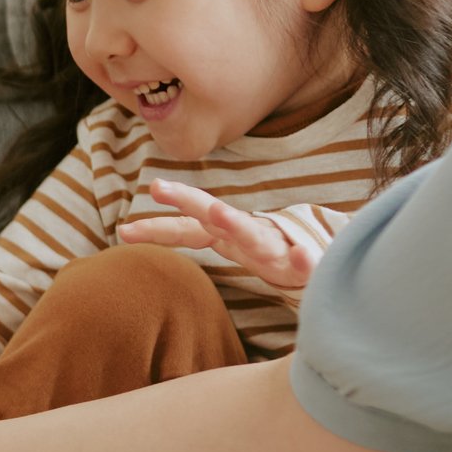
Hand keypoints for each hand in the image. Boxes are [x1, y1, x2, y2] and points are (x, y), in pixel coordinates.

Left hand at [117, 178, 321, 290]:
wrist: (328, 259)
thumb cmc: (276, 253)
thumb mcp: (235, 244)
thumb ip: (196, 234)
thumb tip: (129, 231)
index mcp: (229, 235)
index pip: (188, 228)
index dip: (158, 228)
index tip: (123, 232)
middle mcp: (249, 236)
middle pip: (213, 216)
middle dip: (187, 201)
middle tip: (157, 187)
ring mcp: (278, 248)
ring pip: (255, 235)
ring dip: (237, 224)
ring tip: (217, 215)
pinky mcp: (307, 264)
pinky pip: (307, 262)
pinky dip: (306, 260)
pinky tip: (303, 258)